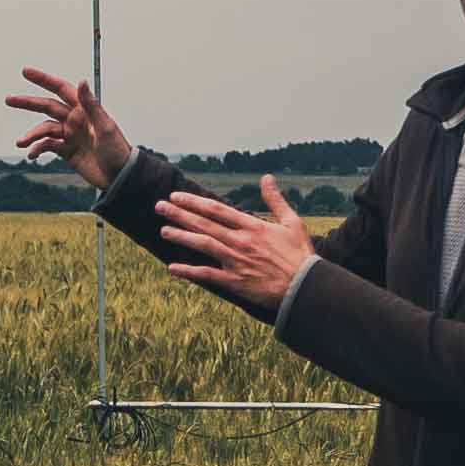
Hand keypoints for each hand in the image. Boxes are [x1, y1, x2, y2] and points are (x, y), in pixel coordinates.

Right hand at [5, 67, 131, 188]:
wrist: (120, 177)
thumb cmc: (117, 150)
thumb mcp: (105, 127)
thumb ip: (91, 105)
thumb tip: (81, 81)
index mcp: (84, 109)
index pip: (61, 89)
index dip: (43, 79)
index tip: (25, 71)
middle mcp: (75, 119)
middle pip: (47, 106)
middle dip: (27, 103)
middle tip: (9, 99)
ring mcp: (70, 135)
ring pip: (44, 129)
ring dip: (31, 135)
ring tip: (20, 142)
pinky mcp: (67, 151)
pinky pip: (48, 146)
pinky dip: (38, 149)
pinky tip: (32, 155)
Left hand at [152, 174, 320, 315]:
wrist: (305, 287)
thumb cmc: (300, 255)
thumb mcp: (292, 222)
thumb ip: (276, 200)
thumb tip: (267, 178)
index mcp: (253, 226)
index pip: (217, 210)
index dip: (194, 202)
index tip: (178, 196)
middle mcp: (241, 242)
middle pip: (204, 224)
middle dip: (180, 214)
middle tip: (159, 206)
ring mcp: (236, 262)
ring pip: (203, 245)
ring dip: (181, 237)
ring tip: (163, 230)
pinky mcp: (235, 282)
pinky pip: (207, 275)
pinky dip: (189, 272)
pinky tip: (172, 268)